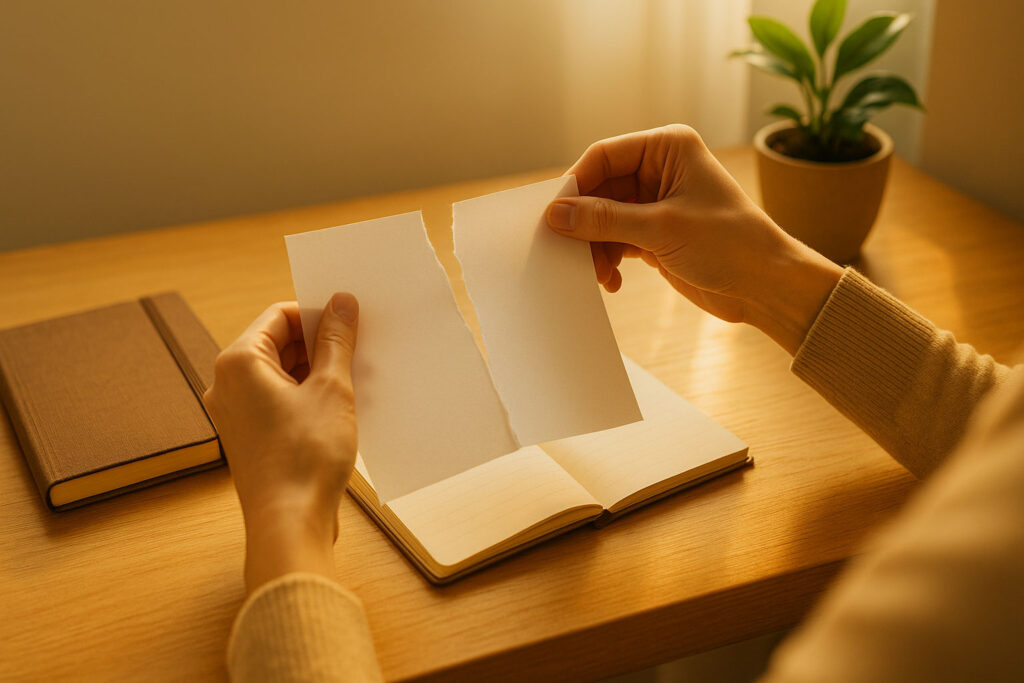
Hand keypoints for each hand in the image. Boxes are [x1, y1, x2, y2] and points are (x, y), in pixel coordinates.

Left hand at [202, 293, 358, 591]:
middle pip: (278, 344)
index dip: (318, 314)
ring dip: (317, 371)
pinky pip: (281, 401)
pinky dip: (309, 396)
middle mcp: (228, 385)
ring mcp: (237, 413)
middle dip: (319, 344)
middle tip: (358, 348)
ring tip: (354, 380)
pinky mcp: (251, 437)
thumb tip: (341, 303)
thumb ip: (336, 341)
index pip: (280, 316)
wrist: (290, 524)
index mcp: (239, 363)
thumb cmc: (305, 458)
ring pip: (282, 374)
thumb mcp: (332, 389)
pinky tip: (341, 406)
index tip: (350, 320)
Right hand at [546, 124, 842, 353]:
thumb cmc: (731, 245)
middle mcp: (660, 169)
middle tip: (568, 252)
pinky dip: (608, 259)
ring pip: (603, 218)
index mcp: (667, 147)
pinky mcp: (655, 232)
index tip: (553, 216)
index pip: (604, 156)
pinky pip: (616, 239)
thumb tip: (556, 214)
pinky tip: (612, 280)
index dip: (576, 185)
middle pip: (599, 190)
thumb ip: (604, 220)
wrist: (766, 287)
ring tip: (597, 274)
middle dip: (584, 223)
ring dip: (595, 247)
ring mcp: (656, 202)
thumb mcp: (661, 229)